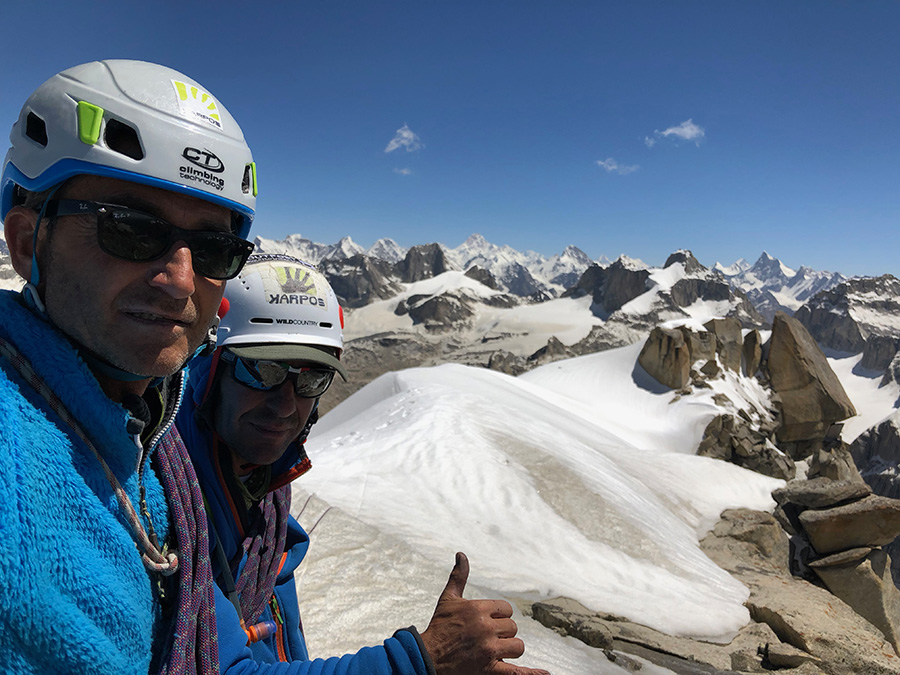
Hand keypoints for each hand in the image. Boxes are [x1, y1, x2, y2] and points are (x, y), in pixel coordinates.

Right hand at [420, 552, 550, 674]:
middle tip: (485, 638)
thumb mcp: (448, 599)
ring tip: (495, 651)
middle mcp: (485, 627)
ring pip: (517, 646)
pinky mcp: (489, 669)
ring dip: (509, 649)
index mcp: (478, 609)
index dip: (499, 616)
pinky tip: (545, 673)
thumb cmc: (439, 627)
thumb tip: (461, 554)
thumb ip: (459, 576)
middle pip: (512, 627)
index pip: (506, 609)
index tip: (487, 623)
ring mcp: (488, 649)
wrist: (427, 657)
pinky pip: (517, 672)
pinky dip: (532, 674)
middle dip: (502, 633)